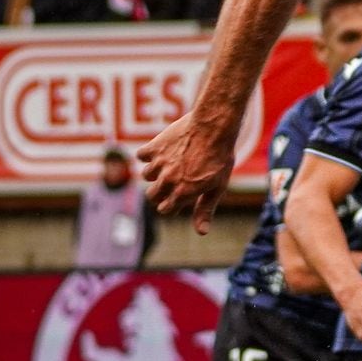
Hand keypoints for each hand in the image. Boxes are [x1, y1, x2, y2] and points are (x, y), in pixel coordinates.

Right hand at [139, 111, 238, 232]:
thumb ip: (205, 209)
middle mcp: (167, 181)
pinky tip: (163, 150)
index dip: (172, 204)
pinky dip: (148, 154)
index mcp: (182, 193)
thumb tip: (201, 232)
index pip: (165, 209)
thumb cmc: (220, 158)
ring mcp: (159, 164)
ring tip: (172, 162)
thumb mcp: (217, 186)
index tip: (180, 196)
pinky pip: (141, 156)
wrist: (213, 128)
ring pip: (146, 175)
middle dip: (161, 192)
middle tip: (174, 180)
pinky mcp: (153, 147)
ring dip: (155, 172)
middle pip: (152, 196)